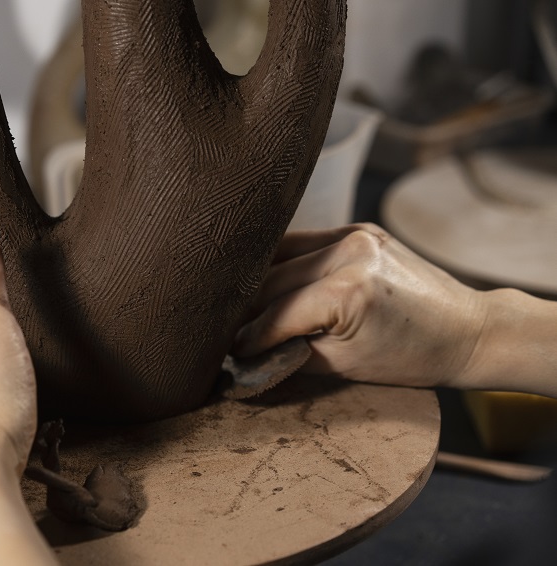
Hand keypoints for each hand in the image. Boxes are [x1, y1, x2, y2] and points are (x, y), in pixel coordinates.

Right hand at [232, 223, 487, 388]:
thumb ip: (291, 355)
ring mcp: (355, 234)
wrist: (468, 330)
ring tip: (238, 308)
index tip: (227, 354)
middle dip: (245, 311)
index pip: (278, 314)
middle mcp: (350, 252)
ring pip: (281, 255)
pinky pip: (304, 243)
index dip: (248, 338)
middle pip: (272, 281)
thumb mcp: (344, 366)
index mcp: (350, 290)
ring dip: (256, 282)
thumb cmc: (412, 357)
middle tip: (224, 334)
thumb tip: (247, 356)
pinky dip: (282, 262)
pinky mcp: (359, 229)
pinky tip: (264, 279)